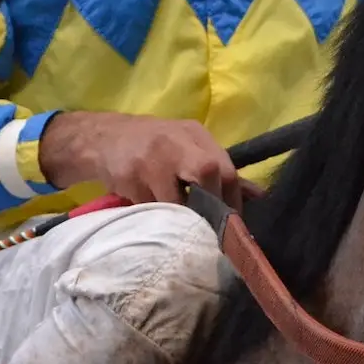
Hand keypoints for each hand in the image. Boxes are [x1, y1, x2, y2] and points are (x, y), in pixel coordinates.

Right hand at [38, 111, 245, 207]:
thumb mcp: (190, 148)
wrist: (104, 138)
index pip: (226, 168)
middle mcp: (177, 142)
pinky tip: (154, 216)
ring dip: (181, 217)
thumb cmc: (156, 146)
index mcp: (196, 135)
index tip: (232, 226)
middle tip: (209, 228)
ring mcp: (152, 159)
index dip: (232, 201)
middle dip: (210, 206)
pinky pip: (151, 208)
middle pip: (208, 174)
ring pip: (177, 199)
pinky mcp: (130, 176)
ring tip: (181, 227)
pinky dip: (157, 217)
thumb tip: (259, 196)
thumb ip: (222, 171)